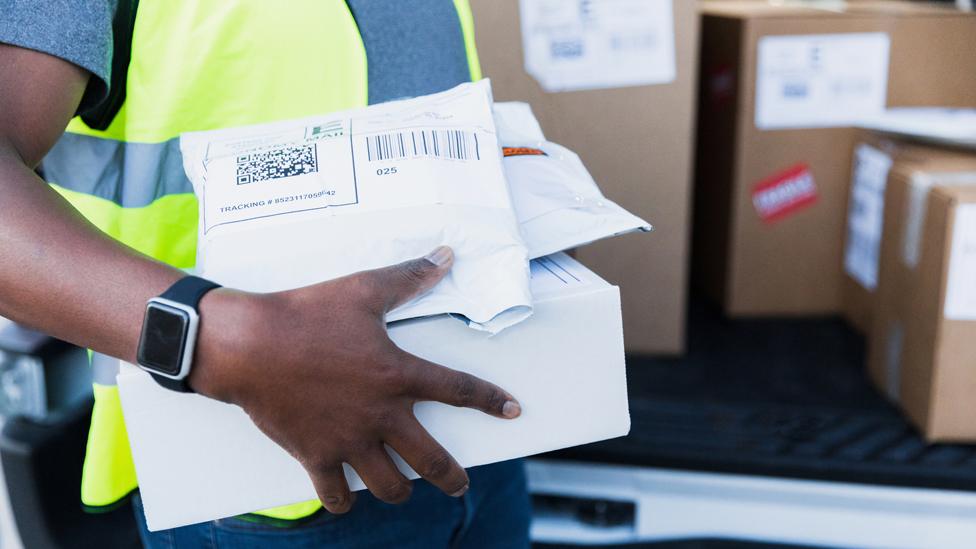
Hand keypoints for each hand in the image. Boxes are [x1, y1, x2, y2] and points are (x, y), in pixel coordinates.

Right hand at [190, 247, 521, 513]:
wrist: (247, 344)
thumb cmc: (305, 314)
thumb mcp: (362, 289)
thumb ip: (408, 278)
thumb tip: (443, 257)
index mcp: (397, 374)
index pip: (459, 390)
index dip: (491, 401)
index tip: (512, 411)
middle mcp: (380, 415)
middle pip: (431, 460)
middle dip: (452, 478)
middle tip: (461, 485)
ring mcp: (348, 440)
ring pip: (389, 486)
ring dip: (402, 490)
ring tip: (407, 487)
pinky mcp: (314, 455)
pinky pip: (334, 494)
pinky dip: (342, 501)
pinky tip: (347, 499)